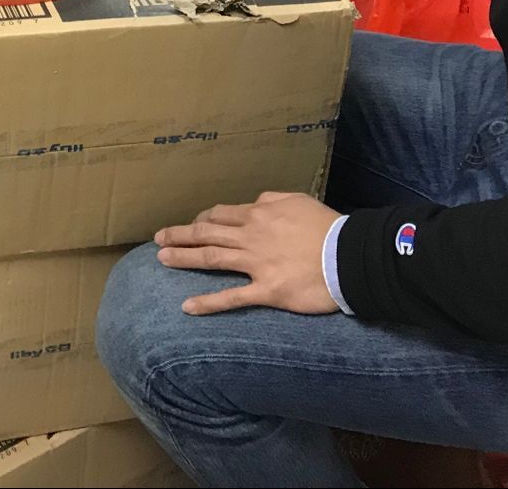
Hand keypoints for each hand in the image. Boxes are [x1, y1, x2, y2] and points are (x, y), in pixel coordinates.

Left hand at [154, 192, 339, 314]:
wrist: (349, 256)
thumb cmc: (328, 227)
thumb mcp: (299, 201)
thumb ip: (272, 200)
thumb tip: (255, 202)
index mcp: (259, 214)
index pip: (221, 215)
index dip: (202, 219)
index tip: (192, 224)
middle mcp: (251, 237)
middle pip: (207, 234)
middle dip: (181, 235)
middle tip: (158, 239)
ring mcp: (256, 265)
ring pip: (212, 259)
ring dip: (184, 258)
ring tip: (161, 260)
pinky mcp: (266, 291)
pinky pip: (232, 298)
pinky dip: (208, 303)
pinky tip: (187, 307)